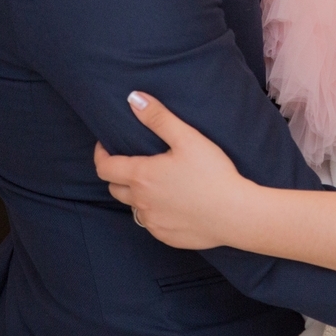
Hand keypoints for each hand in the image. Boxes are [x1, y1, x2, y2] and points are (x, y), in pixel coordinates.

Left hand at [93, 91, 253, 249]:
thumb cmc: (212, 174)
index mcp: (142, 176)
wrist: (235, 214)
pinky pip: (152, 223)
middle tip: (134, 163)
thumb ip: (158, 117)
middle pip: (115, 188)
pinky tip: (173, 204)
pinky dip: (155, 212)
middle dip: (118, 174)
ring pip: (133, 207)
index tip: (106, 146)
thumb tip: (133, 99)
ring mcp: (153, 222)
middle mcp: (141, 202)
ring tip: (156, 183)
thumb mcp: (187, 138)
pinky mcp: (166, 236)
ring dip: (137, 195)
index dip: (101, 155)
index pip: (105, 167)